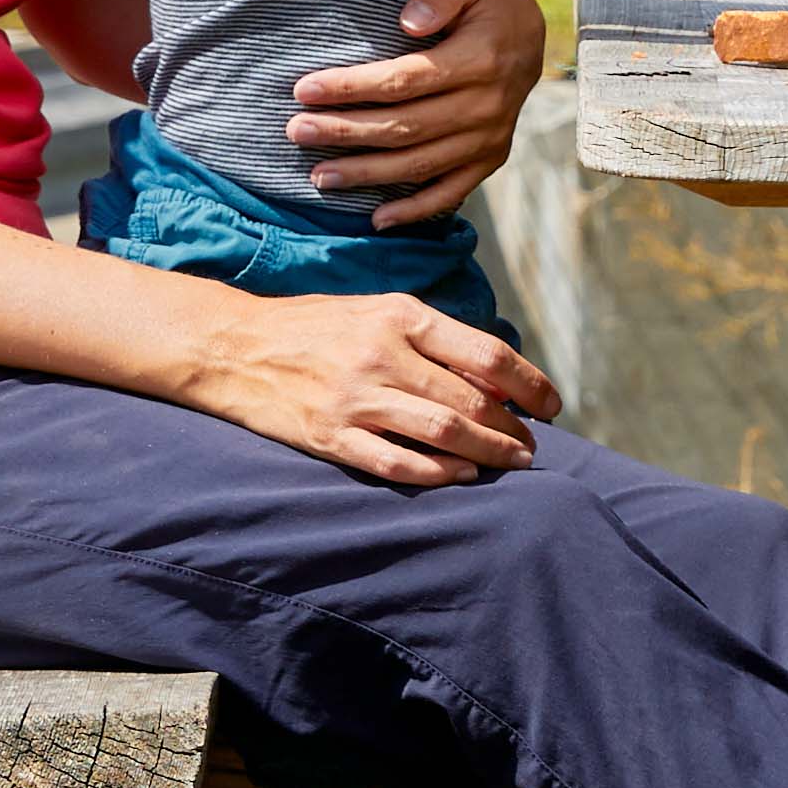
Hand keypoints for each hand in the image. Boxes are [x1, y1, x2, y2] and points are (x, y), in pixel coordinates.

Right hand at [186, 285, 560, 485]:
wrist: (235, 345)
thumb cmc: (316, 326)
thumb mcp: (376, 310)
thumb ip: (431, 338)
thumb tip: (494, 374)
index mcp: (400, 316)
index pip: (486, 353)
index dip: (529, 383)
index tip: (552, 404)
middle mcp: (381, 354)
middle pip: (471, 400)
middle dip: (512, 428)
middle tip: (532, 445)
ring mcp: (354, 398)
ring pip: (442, 433)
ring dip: (487, 453)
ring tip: (511, 462)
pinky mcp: (329, 436)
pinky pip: (395, 463)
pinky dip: (436, 474)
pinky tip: (461, 476)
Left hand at [285, 0, 543, 224]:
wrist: (532, 34)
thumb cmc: (489, 0)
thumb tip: (409, 22)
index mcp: (480, 60)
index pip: (403, 80)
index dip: (351, 88)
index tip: (304, 89)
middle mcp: (486, 106)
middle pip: (403, 127)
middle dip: (344, 131)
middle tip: (296, 131)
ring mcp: (489, 138)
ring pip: (419, 164)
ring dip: (366, 174)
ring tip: (319, 176)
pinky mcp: (491, 158)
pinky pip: (451, 191)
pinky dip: (415, 210)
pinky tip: (377, 219)